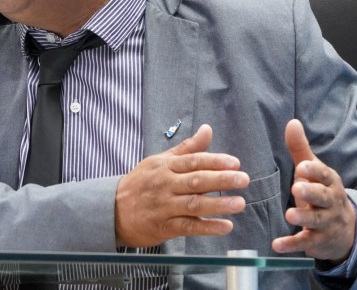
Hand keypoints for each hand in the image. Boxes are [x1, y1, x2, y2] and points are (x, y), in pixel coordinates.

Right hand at [115, 125, 249, 247]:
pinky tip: (225, 226)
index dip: (215, 161)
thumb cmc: (140, 184)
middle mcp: (165, 185)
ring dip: (218, 204)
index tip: (235, 163)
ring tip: (239, 203)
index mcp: (165, 166)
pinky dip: (207, 227)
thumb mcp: (159, 161)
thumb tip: (207, 129)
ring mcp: (164, 206)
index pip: (193, 161)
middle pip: (196, 181)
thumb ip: (187, 148)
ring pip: (194, 204)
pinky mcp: (164, 226)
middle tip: (243, 179)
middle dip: (221, 180)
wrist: (113, 210)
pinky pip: (188, 226)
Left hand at [271, 119, 355, 262]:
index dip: (314, 171)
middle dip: (311, 192)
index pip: (324, 175)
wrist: (345, 229)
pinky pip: (305, 242)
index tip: (302, 167)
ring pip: (316, 220)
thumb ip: (300, 149)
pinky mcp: (318, 241)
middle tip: (296, 188)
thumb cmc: (321, 192)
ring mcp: (326, 223)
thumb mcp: (313, 170)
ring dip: (303, 217)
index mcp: (329, 182)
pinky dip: (291, 245)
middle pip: (323, 197)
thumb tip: (292, 122)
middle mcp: (331, 202)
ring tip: (289, 214)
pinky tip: (276, 245)